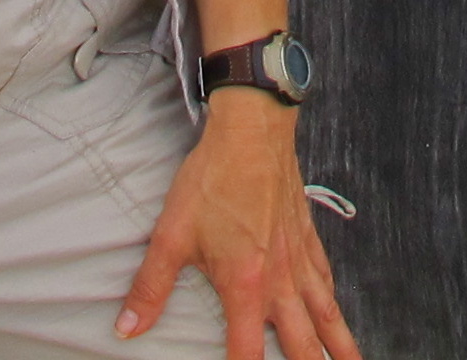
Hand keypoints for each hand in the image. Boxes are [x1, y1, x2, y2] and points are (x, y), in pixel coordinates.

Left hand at [119, 92, 360, 359]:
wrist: (253, 129)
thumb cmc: (212, 179)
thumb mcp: (171, 233)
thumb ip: (151, 287)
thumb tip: (126, 329)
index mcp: (245, 285)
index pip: (248, 353)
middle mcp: (279, 280)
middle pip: (302, 343)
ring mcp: (298, 258)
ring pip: (326, 313)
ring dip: (339, 345)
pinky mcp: (307, 235)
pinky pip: (326, 279)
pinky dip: (333, 302)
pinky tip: (334, 310)